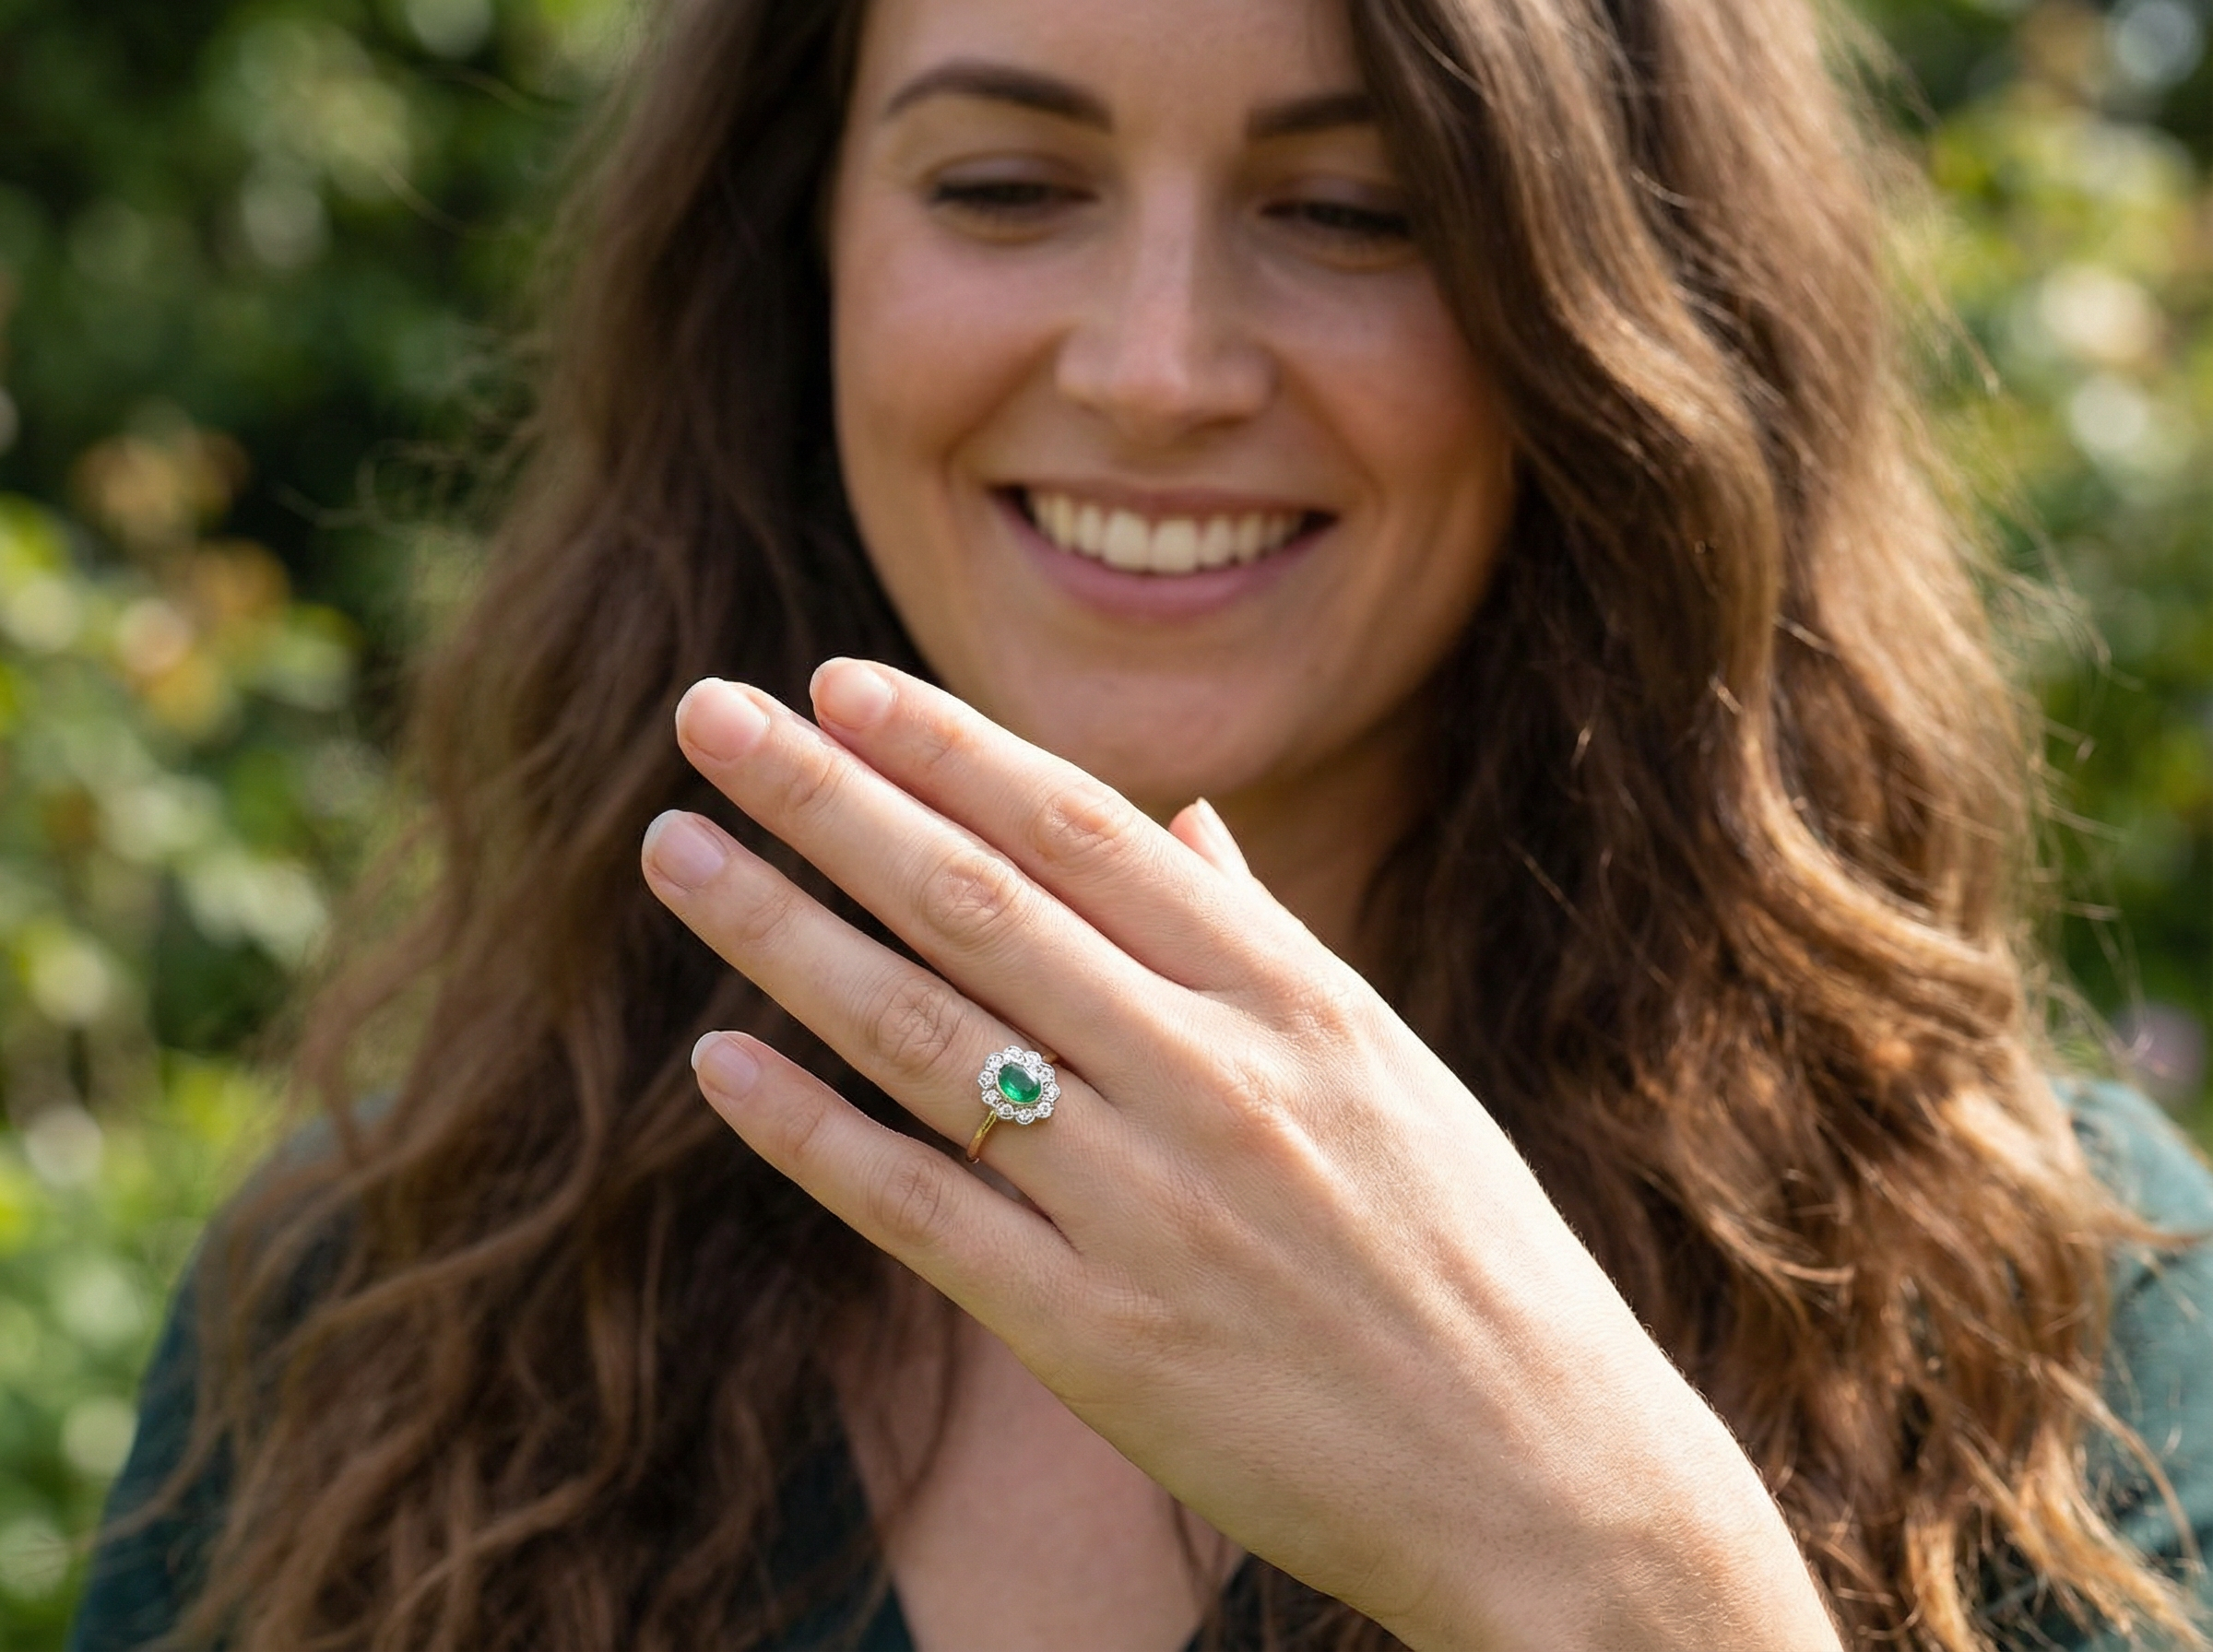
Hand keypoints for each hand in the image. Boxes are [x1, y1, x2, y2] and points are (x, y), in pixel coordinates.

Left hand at [640, 660, 1838, 1651]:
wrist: (1543, 1479)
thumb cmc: (1465, 1258)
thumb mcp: (1387, 1069)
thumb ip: (1266, 939)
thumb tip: (1184, 818)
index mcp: (1295, 997)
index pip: (1085, 831)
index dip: (947, 746)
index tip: (834, 683)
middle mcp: (1215, 1077)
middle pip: (979, 902)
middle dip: (826, 798)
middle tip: (706, 716)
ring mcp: (1150, 1207)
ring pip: (926, 1036)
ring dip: (784, 933)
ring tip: (676, 851)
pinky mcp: (1097, 1338)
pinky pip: (922, 1209)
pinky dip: (809, 1132)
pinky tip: (717, 1060)